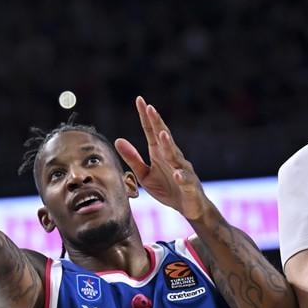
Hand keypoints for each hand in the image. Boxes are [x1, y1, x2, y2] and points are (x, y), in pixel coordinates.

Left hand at [114, 97, 209, 221]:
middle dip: (157, 123)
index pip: (151, 131)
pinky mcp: (190, 185)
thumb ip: (133, 159)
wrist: (189, 207)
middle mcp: (172, 157)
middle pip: (164, 137)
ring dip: (169, 145)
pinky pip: (186, 179)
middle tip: (150, 108)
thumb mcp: (145, 175)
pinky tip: (177, 174)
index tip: (140, 100)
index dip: (146, 117)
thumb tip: (117, 140)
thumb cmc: (167, 188)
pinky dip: (182, 176)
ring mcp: (182, 169)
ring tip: (162, 134)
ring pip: (175, 155)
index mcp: (159, 152)